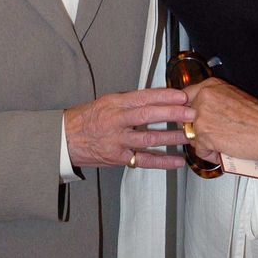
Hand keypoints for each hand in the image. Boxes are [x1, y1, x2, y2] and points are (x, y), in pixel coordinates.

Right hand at [64, 88, 194, 169]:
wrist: (66, 139)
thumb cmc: (89, 118)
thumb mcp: (107, 102)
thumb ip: (130, 101)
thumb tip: (158, 98)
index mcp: (114, 104)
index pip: (143, 97)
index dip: (163, 96)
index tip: (181, 95)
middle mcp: (116, 121)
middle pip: (147, 116)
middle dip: (171, 114)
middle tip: (191, 112)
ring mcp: (118, 141)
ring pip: (148, 138)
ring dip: (171, 136)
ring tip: (189, 134)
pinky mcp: (119, 158)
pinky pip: (144, 160)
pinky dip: (163, 162)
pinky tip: (178, 161)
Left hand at [184, 78, 257, 167]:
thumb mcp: (234, 97)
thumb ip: (214, 101)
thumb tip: (202, 110)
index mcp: (211, 86)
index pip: (184, 96)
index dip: (188, 111)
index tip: (191, 117)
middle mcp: (204, 98)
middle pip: (185, 116)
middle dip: (196, 128)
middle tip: (214, 133)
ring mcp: (202, 116)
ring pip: (191, 134)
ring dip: (204, 143)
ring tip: (223, 143)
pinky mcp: (204, 136)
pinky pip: (199, 150)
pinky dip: (211, 155)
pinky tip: (225, 151)